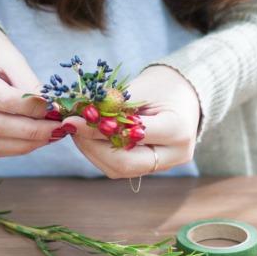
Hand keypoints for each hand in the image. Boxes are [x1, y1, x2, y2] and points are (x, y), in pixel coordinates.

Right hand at [0, 21, 60, 156]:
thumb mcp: (9, 54)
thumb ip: (28, 82)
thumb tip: (51, 110)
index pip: (3, 100)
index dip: (32, 108)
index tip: (55, 109)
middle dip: (32, 132)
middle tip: (58, 129)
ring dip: (25, 145)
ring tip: (50, 136)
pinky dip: (14, 147)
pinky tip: (34, 139)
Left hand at [69, 65, 200, 178]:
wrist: (185, 95)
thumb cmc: (164, 85)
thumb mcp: (141, 88)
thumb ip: (114, 105)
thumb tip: (79, 115)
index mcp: (178, 130)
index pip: (131, 135)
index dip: (98, 129)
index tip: (73, 119)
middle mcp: (175, 154)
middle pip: (125, 163)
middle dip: (92, 145)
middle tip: (71, 126)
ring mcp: (165, 165)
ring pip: (119, 169)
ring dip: (92, 151)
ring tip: (76, 129)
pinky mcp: (152, 167)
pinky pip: (121, 167)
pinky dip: (100, 153)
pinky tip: (87, 137)